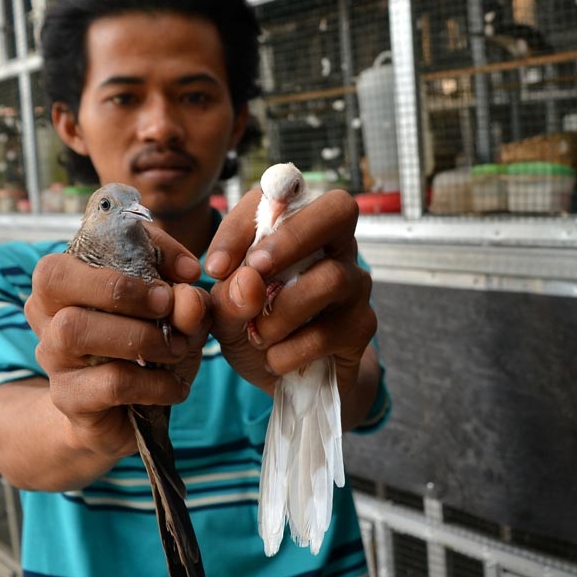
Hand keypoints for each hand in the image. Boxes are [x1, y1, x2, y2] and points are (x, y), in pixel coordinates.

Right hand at [24, 227, 212, 459]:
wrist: (127, 416)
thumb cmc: (149, 348)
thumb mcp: (177, 316)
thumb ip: (187, 300)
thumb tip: (188, 295)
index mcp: (70, 278)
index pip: (86, 240)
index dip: (142, 247)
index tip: (188, 270)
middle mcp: (48, 311)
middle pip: (56, 278)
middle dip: (121, 288)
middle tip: (168, 306)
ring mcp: (52, 355)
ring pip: (74, 329)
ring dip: (140, 337)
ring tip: (177, 349)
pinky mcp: (68, 398)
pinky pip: (108, 382)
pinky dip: (153, 382)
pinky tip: (175, 386)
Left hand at [204, 187, 376, 398]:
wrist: (288, 381)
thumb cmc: (255, 327)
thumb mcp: (226, 312)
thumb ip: (228, 295)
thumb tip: (248, 280)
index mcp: (300, 228)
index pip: (282, 194)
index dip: (244, 223)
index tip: (214, 268)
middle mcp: (336, 247)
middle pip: (339, 209)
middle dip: (292, 238)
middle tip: (254, 272)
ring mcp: (355, 284)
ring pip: (330, 278)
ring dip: (281, 312)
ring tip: (258, 336)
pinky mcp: (362, 325)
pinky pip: (327, 332)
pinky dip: (289, 352)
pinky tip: (276, 359)